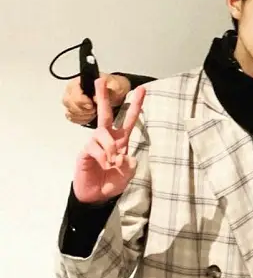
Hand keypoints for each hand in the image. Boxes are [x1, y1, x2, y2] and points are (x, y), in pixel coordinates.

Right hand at [63, 73, 130, 124]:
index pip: (72, 90)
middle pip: (68, 102)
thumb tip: (96, 95)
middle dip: (81, 109)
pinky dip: (81, 120)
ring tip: (94, 112)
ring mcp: (72, 100)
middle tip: (94, 110)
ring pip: (69, 111)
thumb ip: (106, 90)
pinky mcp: (74, 110)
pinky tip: (91, 117)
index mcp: (81, 80)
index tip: (91, 105)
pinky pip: (72, 118)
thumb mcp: (116, 86)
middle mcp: (73, 90)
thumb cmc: (115, 88)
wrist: (117, 94)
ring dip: (82, 115)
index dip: (80, 100)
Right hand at [72, 78, 145, 203]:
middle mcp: (108, 138)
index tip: (142, 89)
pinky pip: (94, 147)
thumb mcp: (128, 174)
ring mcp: (95, 144)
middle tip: (101, 80)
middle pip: (105, 114)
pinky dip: (102, 156)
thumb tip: (125, 156)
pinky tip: (104, 164)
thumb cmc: (112, 182)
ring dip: (110, 147)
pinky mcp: (85, 152)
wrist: (96, 196)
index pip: (129, 119)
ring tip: (112, 162)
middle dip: (103, 97)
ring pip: (102, 133)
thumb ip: (130, 165)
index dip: (136, 105)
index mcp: (121, 140)